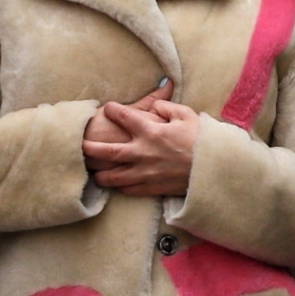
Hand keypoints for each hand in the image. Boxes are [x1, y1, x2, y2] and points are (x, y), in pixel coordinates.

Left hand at [82, 94, 199, 197]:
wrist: (214, 169)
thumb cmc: (202, 139)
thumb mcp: (186, 115)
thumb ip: (166, 107)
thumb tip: (154, 106)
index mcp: (152, 131)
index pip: (125, 117)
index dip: (114, 110)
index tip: (107, 107)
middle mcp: (143, 153)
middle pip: (108, 152)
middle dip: (91, 148)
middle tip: (80, 145)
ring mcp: (145, 173)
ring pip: (113, 177)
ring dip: (100, 174)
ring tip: (92, 172)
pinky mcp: (151, 188)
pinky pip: (128, 189)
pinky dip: (120, 187)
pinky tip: (117, 184)